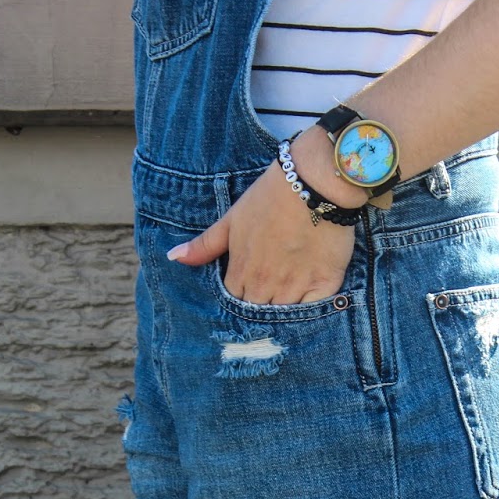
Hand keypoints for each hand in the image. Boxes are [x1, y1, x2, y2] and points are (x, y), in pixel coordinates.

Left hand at [165, 133, 364, 304]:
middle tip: (270, 293)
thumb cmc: (269, 197)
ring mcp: (296, 287)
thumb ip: (205, 245)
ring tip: (290, 296)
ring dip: (285, 311)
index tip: (250, 288)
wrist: (312, 182)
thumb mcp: (231, 219)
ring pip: (286, 316)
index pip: (234, 302)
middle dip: (261, 308)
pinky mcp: (325, 284)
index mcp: (242, 272)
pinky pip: (316, 311)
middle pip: (259, 313)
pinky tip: (312, 300)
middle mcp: (266, 285)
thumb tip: (174, 258)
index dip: (241, 296)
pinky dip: (313, 310)